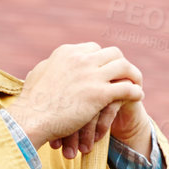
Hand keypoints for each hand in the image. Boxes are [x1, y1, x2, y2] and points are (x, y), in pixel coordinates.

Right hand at [6, 42, 148, 159]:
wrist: (30, 119)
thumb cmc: (30, 104)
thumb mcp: (37, 75)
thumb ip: (48, 68)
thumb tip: (49, 66)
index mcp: (67, 52)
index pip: (93, 49)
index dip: (102, 59)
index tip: (105, 69)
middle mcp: (81, 58)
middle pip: (112, 53)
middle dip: (120, 63)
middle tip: (125, 75)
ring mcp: (91, 74)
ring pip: (123, 66)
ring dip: (133, 74)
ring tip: (137, 84)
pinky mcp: (99, 93)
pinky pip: (126, 87)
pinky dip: (135, 91)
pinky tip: (138, 96)